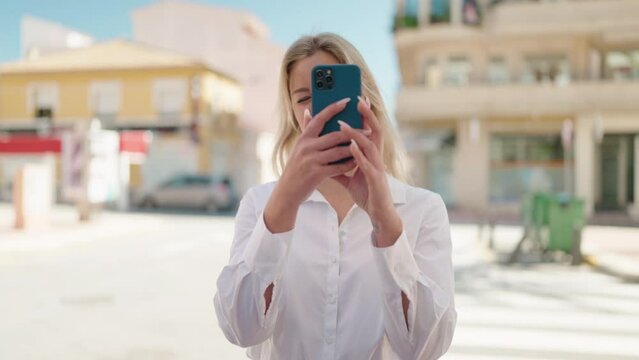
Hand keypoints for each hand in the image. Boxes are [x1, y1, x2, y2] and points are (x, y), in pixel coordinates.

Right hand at [264, 98, 372, 232]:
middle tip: (368, 129)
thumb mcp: (298, 147)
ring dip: (355, 147)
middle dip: (353, 131)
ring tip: (366, 144)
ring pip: (339, 151)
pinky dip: (349, 163)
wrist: (287, 191)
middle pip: (334, 135)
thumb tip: (308, 110)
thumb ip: (305, 129)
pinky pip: (338, 167)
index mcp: (303, 138)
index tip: (347, 100)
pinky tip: (358, 161)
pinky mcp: (317, 174)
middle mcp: (306, 147)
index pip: (319, 118)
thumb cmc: (296, 168)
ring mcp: (311, 161)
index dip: (333, 108)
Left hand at [331, 96, 402, 246]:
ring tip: (343, 124)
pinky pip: (367, 164)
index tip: (358, 100)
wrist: (377, 214)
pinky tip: (350, 146)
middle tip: (358, 99)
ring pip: (370, 145)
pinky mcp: (375, 180)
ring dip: (356, 134)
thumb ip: (340, 169)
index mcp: (371, 156)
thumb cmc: (367, 194)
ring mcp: (377, 168)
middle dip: (367, 115)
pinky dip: (358, 154)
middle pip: (375, 131)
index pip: (369, 131)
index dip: (365, 116)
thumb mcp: (350, 180)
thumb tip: (326, 162)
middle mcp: (377, 158)